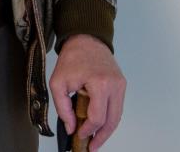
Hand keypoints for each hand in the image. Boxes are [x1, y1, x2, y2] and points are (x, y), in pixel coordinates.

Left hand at [49, 34, 125, 148]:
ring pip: (117, 116)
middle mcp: (114, 85)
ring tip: (96, 140)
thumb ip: (63, 107)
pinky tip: (101, 125)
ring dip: (107, 130)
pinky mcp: (121, 83)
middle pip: (112, 121)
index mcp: (100, 83)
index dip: (88, 130)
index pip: (97, 117)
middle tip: (92, 147)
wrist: (85, 38)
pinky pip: (118, 106)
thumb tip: (71, 126)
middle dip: (101, 137)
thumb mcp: (58, 82)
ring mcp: (120, 84)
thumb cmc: (73, 57)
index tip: (80, 134)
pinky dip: (110, 118)